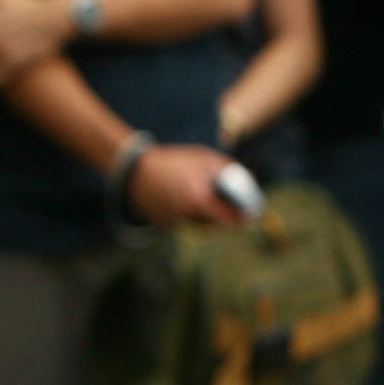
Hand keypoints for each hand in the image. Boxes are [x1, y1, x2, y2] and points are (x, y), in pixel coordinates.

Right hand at [129, 142, 253, 225]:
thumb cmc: (172, 161)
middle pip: (213, 226)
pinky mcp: (161, 223)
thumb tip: (246, 178)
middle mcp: (186, 214)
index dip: (241, 218)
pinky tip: (181, 200)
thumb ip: (226, 169)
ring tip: (201, 202)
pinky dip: (186, 215)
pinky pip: (181, 222)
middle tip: (228, 212)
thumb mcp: (203, 158)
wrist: (135, 168)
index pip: (227, 218)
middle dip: (221, 219)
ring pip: (196, 225)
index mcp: (198, 199)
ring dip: (203, 218)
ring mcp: (172, 220)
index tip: (249, 217)